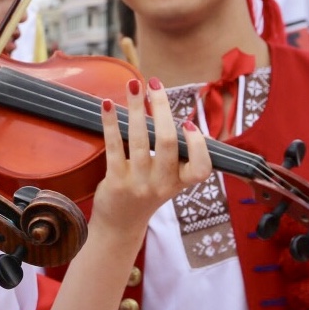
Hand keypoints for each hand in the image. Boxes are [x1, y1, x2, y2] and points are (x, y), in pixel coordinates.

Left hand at [88, 77, 213, 251]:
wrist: (120, 225)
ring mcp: (138, 184)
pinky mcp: (116, 182)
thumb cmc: (147, 194)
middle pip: (167, 142)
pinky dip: (111, 123)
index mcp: (180, 182)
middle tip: (155, 84)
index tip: (188, 124)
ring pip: (140, 139)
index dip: (198, 145)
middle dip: (161, 108)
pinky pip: (114, 146)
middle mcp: (162, 184)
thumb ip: (175, 153)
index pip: (201, 168)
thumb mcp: (169, 180)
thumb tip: (167, 109)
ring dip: (136, 107)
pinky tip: (108, 104)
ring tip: (133, 84)